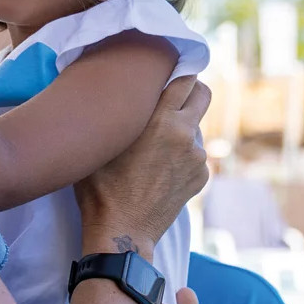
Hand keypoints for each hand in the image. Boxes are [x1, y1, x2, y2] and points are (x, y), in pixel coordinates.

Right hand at [75, 76, 209, 256]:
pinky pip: (195, 155)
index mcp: (161, 120)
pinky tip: (159, 171)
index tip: (168, 73)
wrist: (121, 231)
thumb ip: (120, 113)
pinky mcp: (201, 177)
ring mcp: (197, 158)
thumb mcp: (102, 142)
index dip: (178, 72)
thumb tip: (120, 91)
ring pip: (195, 128)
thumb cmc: (100, 187)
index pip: (185, 78)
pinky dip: (182, 157)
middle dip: (191, 91)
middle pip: (203, 94)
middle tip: (172, 99)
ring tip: (153, 150)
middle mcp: (185, 134)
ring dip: (181, 130)